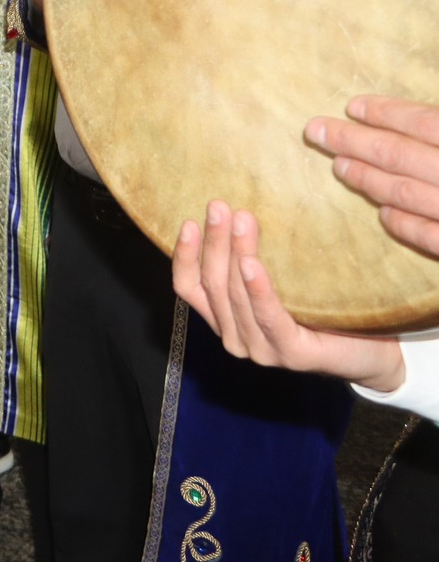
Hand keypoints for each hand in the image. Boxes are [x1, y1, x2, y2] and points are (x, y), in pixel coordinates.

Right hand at [173, 201, 405, 392]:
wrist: (376, 352)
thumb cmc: (324, 311)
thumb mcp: (280, 283)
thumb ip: (254, 264)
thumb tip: (241, 211)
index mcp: (226, 319)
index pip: (189, 287)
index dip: (184, 255)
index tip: (189, 221)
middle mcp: (235, 337)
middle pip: (212, 285)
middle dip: (214, 242)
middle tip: (219, 207)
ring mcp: (261, 349)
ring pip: (236, 297)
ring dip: (236, 254)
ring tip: (243, 221)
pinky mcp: (291, 354)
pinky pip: (268, 317)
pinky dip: (257, 290)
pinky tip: (252, 265)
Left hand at [308, 95, 438, 259]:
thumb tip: (417, 120)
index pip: (422, 122)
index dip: (386, 112)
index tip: (352, 106)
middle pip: (399, 154)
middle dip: (353, 141)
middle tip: (314, 130)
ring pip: (405, 192)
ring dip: (367, 178)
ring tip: (337, 165)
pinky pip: (427, 235)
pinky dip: (403, 222)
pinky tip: (382, 212)